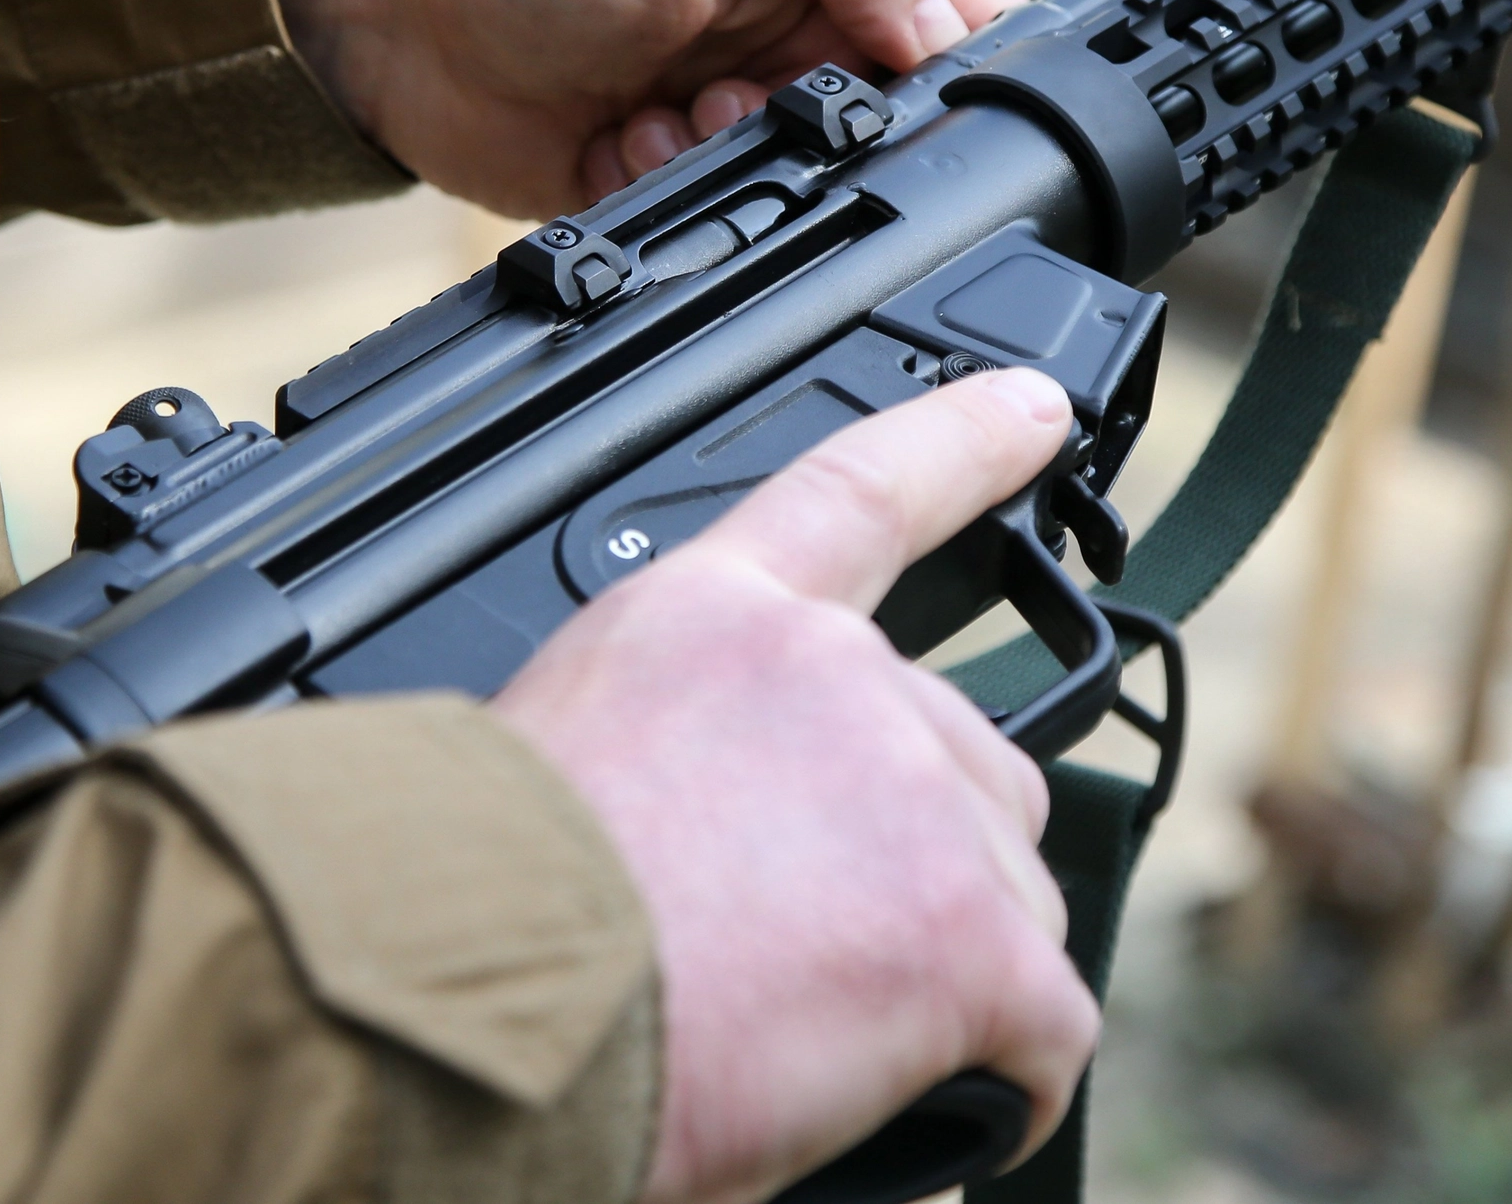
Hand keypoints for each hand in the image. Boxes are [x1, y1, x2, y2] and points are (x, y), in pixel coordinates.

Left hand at [251, 0, 1025, 217]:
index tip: (900, 92)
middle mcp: (798, 36)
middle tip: (755, 100)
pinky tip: (624, 151)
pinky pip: (725, 239)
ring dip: (746, 173)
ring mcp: (735, 118)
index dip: (966, 73)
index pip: (967, 21)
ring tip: (672, 116)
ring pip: (812, 199)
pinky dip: (682, 214)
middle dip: (836, 138)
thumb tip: (948, 30)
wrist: (383, 9)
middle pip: (896, 131)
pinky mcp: (671, 189)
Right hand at [490, 369, 1097, 1203]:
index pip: (859, 490)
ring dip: (941, 973)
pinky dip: (1002, 1081)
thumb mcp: (555, 758)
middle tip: (794, 950)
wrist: (471, 1009)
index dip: (961, 439)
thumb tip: (702, 838)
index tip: (1036, 406)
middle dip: (913, 861)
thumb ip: (668, 746)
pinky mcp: (974, 930)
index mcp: (708, 620)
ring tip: (798, 1029)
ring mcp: (918, 794)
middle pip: (962, 759)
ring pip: (1005, 896)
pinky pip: (1048, 1025)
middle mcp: (833, 674)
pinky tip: (919, 1105)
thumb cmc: (464, 920)